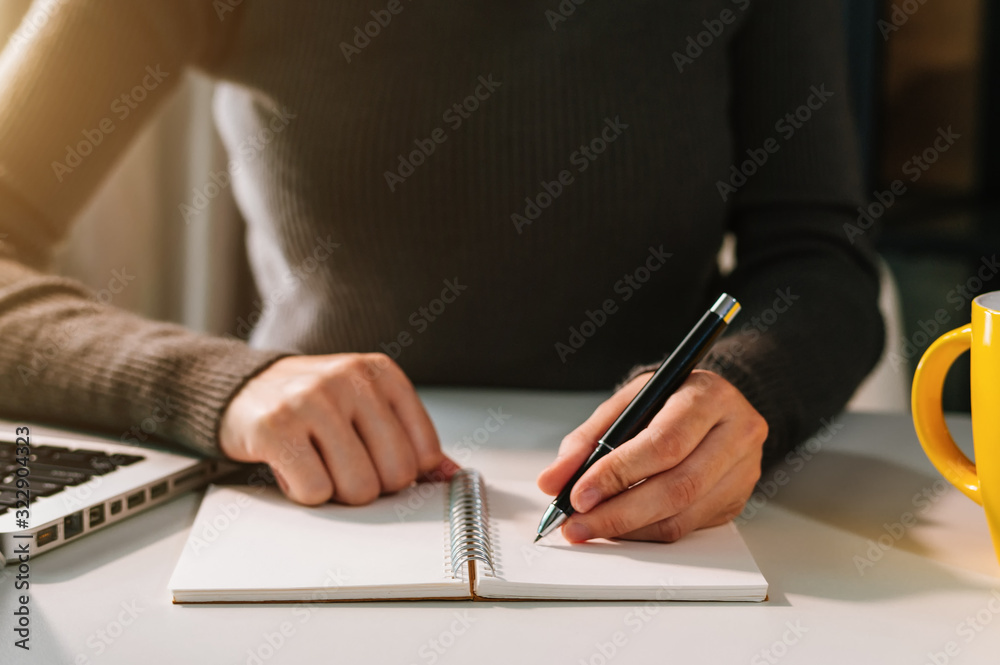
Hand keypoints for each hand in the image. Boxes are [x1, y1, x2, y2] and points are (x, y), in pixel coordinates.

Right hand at [219, 353, 456, 504]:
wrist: (242, 390)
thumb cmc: (312, 404)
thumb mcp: (367, 407)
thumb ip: (409, 440)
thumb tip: (451, 477)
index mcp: (381, 373)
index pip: (425, 452)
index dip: (401, 472)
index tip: (379, 464)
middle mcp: (350, 380)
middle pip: (395, 475)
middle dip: (371, 486)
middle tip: (343, 466)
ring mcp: (312, 400)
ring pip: (358, 488)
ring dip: (336, 491)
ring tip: (317, 462)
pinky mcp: (275, 427)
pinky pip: (315, 491)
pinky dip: (304, 492)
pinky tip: (292, 466)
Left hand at [536, 369, 766, 542]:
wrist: (715, 405)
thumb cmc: (670, 400)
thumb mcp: (629, 402)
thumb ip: (588, 439)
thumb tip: (553, 481)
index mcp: (708, 396)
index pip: (664, 443)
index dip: (618, 473)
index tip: (578, 494)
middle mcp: (736, 432)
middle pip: (677, 486)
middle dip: (618, 511)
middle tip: (577, 523)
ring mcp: (744, 471)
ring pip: (682, 514)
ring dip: (628, 528)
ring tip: (590, 527)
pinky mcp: (737, 500)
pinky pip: (686, 528)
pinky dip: (646, 532)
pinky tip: (620, 527)